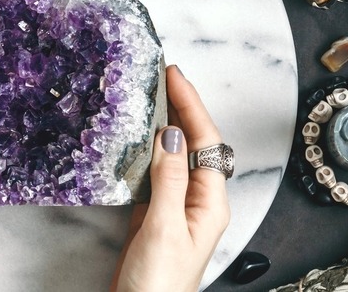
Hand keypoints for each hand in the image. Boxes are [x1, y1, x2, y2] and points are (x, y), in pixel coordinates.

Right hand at [111, 65, 229, 291]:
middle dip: (183, 108)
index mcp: (210, 203)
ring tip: (153, 96)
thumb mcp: (165, 227)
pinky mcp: (155, 213)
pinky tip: (137, 138)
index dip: (191, 106)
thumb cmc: (159, 283)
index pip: (205, 142)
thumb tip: (170, 135)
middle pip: (194, 143)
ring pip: (174, 154)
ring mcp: (176, 206)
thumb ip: (169, 180)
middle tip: (164, 76)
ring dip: (166, 124)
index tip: (174, 77)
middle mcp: (197, 200)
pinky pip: (156, 171)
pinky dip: (147, 149)